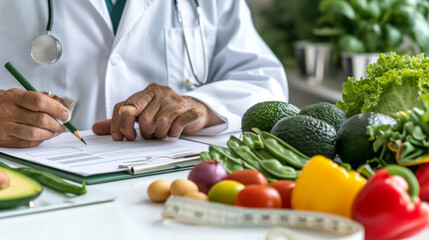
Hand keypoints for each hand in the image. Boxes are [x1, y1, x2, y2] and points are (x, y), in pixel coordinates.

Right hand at [0, 89, 68, 147]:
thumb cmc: (5, 104)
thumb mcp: (19, 95)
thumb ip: (39, 98)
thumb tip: (60, 105)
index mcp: (14, 96)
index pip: (40, 102)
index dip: (56, 108)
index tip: (65, 113)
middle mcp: (8, 111)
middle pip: (40, 119)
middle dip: (56, 124)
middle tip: (62, 124)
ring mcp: (5, 127)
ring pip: (35, 133)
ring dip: (50, 133)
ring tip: (54, 131)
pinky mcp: (5, 140)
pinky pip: (28, 142)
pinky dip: (40, 140)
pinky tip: (43, 135)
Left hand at [92, 83, 223, 139]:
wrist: (195, 109)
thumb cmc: (166, 113)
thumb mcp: (142, 114)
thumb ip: (120, 121)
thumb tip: (96, 129)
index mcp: (146, 92)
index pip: (125, 107)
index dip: (120, 125)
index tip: (123, 137)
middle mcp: (160, 92)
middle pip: (143, 119)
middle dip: (146, 132)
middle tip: (151, 133)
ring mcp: (176, 100)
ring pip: (160, 124)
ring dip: (160, 134)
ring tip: (164, 132)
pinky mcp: (189, 109)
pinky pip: (177, 125)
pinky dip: (174, 133)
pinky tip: (175, 131)